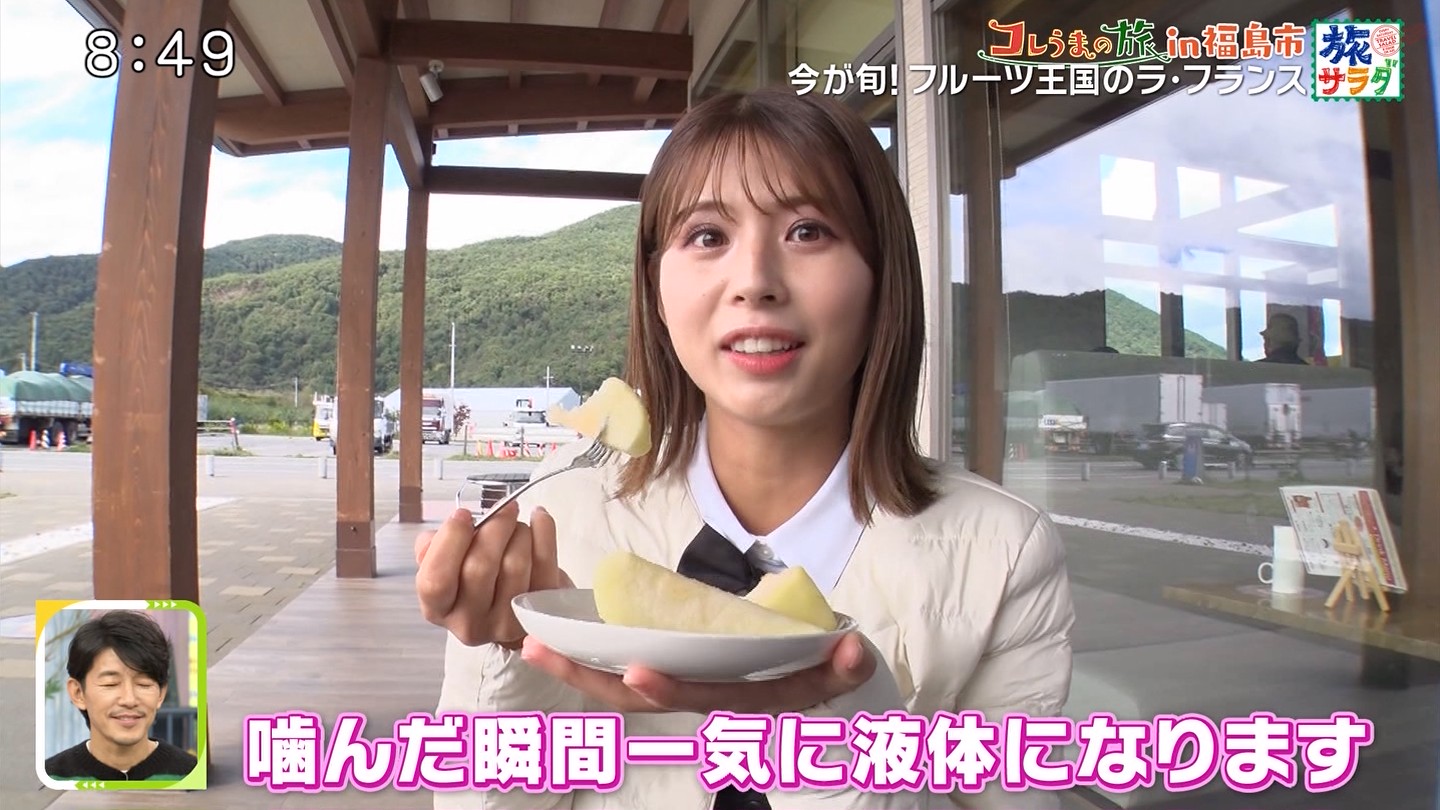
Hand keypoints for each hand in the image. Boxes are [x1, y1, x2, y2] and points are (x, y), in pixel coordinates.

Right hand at [414, 501, 568, 646]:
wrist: (522, 608)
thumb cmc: (481, 581)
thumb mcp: (449, 566)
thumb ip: (435, 547)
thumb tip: (446, 528)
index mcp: (439, 609)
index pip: (435, 580)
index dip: (450, 541)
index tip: (463, 514)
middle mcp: (470, 622)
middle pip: (478, 568)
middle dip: (493, 528)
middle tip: (504, 508)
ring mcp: (507, 622)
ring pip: (514, 565)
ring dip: (519, 532)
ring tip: (518, 524)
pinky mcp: (540, 612)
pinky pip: (544, 564)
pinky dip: (544, 532)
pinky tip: (540, 519)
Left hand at [518, 632, 875, 714]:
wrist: (816, 695)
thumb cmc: (820, 675)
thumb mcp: (837, 673)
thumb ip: (843, 666)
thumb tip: (854, 650)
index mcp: (740, 700)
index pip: (699, 697)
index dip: (669, 687)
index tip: (636, 671)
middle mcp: (704, 701)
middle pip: (639, 699)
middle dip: (588, 677)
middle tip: (537, 649)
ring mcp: (686, 688)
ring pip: (624, 687)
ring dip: (578, 668)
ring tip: (532, 641)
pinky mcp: (676, 670)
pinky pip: (628, 669)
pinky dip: (593, 657)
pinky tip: (558, 637)